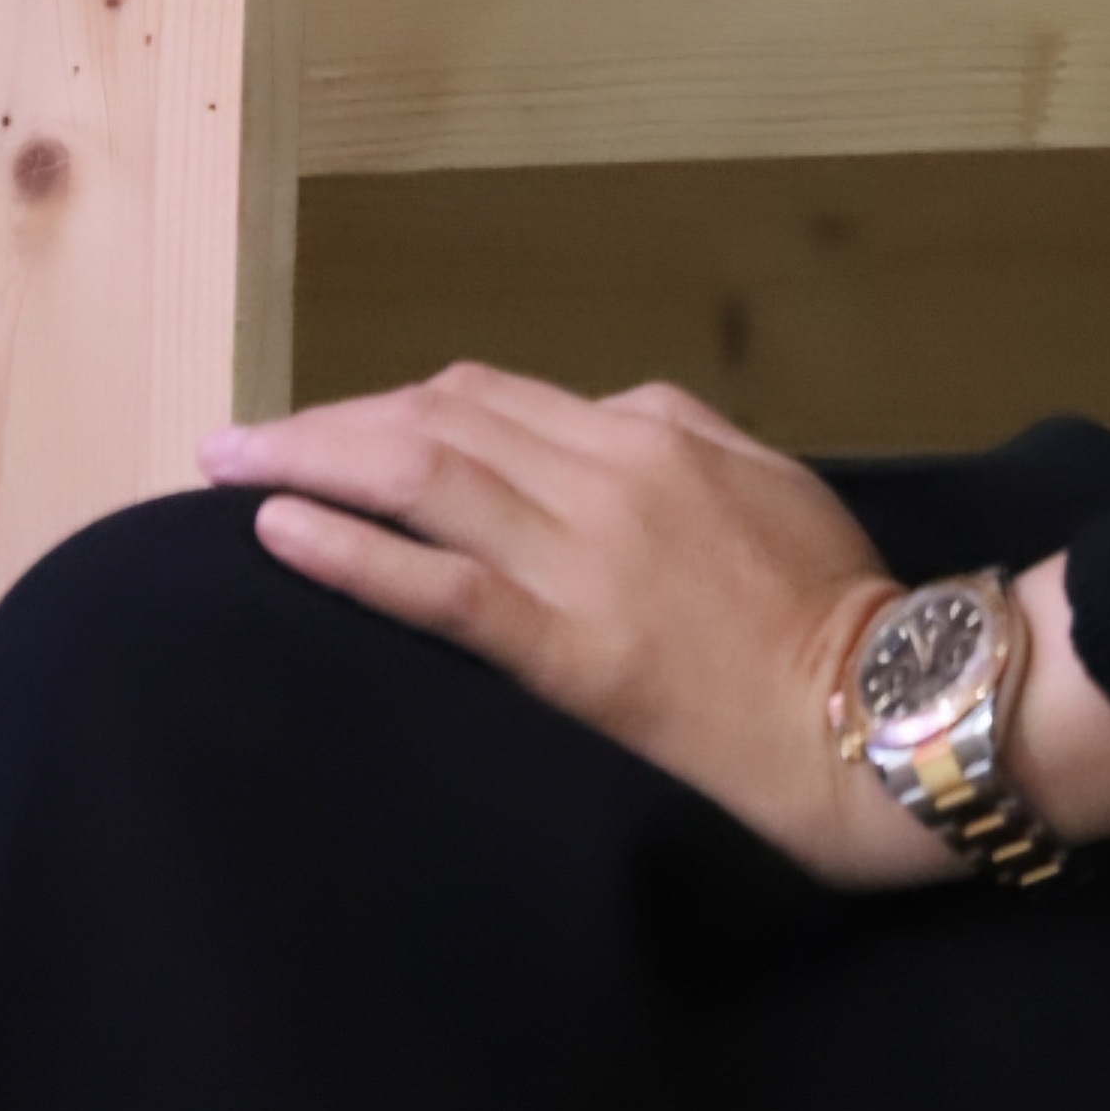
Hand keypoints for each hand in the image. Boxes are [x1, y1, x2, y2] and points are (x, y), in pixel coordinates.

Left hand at [202, 363, 941, 885]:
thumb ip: (673, 436)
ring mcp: (584, 558)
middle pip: (435, 422)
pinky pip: (444, 587)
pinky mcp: (574, 651)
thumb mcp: (762, 479)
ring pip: (423, 477)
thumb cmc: (837, 605)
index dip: (396, 407)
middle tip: (236, 440)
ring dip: (310, 463)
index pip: (490, 398)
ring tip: (224, 468)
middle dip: (327, 424)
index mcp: (648, 430)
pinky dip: (352, 550)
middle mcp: (603, 472)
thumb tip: (601, 417)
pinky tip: (280, 531)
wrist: (885, 712)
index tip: (333, 432)